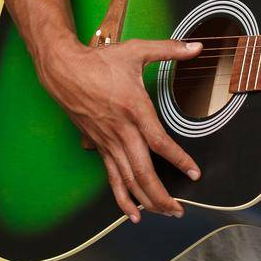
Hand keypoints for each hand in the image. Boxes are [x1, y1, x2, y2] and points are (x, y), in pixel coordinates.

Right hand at [38, 37, 203, 222]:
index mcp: (134, 108)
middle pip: (142, 171)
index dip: (178, 160)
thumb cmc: (100, 60)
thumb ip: (169, 49)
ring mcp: (108, 141)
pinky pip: (112, 177)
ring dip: (146, 200)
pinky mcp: (99, 146)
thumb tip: (197, 46)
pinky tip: (132, 213)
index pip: (159, 142)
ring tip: (164, 213)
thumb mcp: (136, 50)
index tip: (194, 173)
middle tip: (179, 210)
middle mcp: (121, 131)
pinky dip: (122, 198)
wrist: (64, 70)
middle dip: (162, 195)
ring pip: (128, 179)